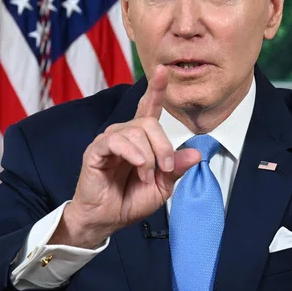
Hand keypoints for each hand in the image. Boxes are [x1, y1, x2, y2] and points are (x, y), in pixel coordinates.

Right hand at [52, 66, 201, 247]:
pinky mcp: (96, 151)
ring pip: (136, 132)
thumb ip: (176, 168)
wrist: (106, 220)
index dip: (156, 89)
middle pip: (149, 123)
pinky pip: (117, 141)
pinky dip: (133, 153)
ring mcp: (108, 141)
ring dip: (148, 156)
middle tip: (165, 169)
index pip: (148, 108)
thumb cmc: (129, 201)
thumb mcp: (162, 186)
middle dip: (164, 146)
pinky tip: (138, 166)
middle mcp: (124, 134)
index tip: (163, 70)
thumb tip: (195, 152)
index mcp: (140, 140)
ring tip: (146, 176)